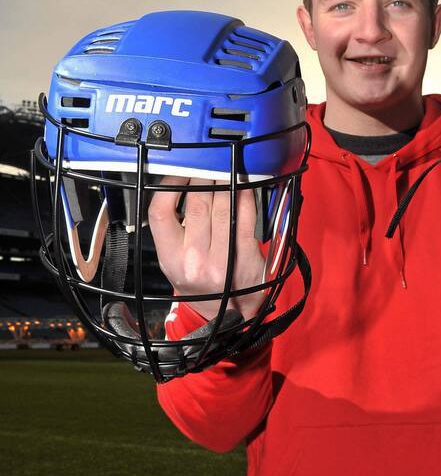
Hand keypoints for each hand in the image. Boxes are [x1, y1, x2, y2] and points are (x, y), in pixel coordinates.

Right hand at [148, 177, 268, 320]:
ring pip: (222, 207)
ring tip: (224, 165)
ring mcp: (222, 259)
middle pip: (196, 204)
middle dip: (202, 177)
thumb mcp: (175, 263)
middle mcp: (194, 260)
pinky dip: (245, 196)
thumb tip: (178, 186)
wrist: (230, 316)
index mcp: (170, 258)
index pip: (160, 212)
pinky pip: (245, 217)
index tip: (178, 169)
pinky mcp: (246, 256)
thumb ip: (173, 230)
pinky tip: (244, 183)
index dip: (169, 185)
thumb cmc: (200, 284)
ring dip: (224, 181)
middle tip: (207, 159)